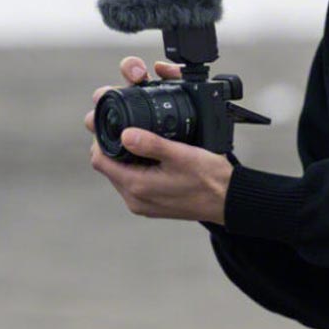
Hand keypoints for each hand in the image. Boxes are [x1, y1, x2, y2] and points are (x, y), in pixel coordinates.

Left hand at [85, 56, 232, 224]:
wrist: (229, 200)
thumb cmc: (209, 178)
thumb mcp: (182, 155)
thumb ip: (152, 144)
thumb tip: (125, 134)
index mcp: (137, 186)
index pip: (99, 159)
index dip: (101, 138)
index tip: (113, 122)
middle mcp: (135, 199)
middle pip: (108, 166)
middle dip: (112, 145)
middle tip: (127, 126)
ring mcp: (143, 204)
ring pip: (120, 174)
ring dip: (124, 157)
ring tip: (141, 138)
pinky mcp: (152, 205)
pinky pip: (134, 182)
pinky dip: (136, 167)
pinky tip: (152, 156)